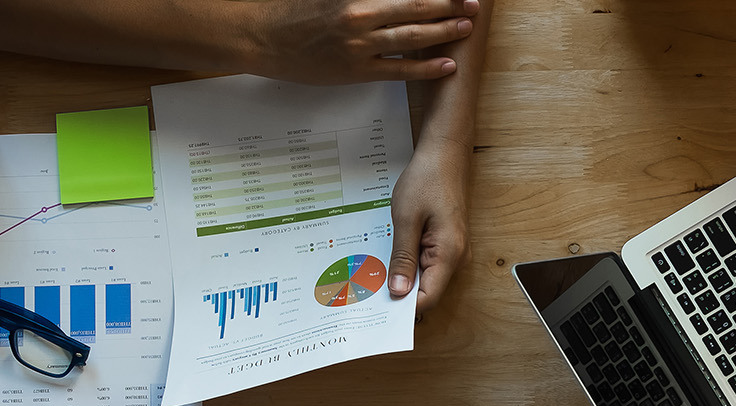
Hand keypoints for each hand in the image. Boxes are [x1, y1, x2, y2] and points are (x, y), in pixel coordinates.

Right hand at [249, 0, 478, 83]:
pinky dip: (426, 68)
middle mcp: (361, 14)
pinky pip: (399, 70)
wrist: (262, 36)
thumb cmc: (293, 11)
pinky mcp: (356, 71)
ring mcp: (359, 45)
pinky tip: (446, 65)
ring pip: (412, 38)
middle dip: (449, 5)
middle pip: (417, 7)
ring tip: (466, 28)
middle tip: (473, 4)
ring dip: (443, 32)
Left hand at [388, 139, 470, 311]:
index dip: (403, 307)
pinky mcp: (446, 244)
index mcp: (449, 254)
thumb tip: (399, 292)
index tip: (377, 308)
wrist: (444, 153)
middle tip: (368, 291)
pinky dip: (409, 265)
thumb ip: (403, 258)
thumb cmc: (427, 180)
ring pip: (426, 279)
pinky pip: (427, 265)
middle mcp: (456, 258)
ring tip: (376, 273)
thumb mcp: (406, 219)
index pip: (428, 298)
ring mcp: (453, 252)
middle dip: (400, 294)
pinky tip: (391, 257)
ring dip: (403, 278)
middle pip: (427, 292)